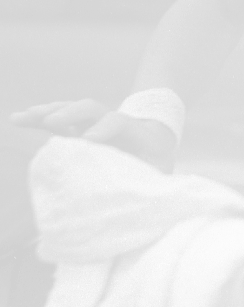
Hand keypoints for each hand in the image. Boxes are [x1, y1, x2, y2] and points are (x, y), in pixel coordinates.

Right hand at [10, 99, 176, 172]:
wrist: (155, 140)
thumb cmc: (156, 159)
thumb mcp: (160, 168)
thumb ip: (153, 178)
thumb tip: (147, 198)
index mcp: (133, 130)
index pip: (117, 121)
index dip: (104, 128)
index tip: (89, 140)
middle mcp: (109, 121)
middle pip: (91, 109)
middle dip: (71, 113)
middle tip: (52, 122)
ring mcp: (92, 122)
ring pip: (70, 110)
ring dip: (46, 112)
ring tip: (21, 117)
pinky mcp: (78, 126)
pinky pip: (58, 118)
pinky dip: (39, 118)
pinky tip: (19, 119)